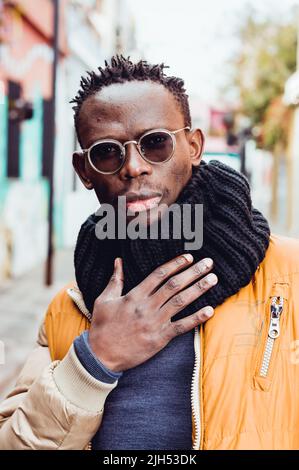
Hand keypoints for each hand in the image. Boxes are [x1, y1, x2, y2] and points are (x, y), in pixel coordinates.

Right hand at [89, 254, 217, 371]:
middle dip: (193, 272)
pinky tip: (210, 310)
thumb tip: (118, 260)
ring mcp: (155, 322)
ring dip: (198, 289)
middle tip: (208, 263)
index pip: (159, 274)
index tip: (189, 257)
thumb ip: (115, 280)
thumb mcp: (104, 300)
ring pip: (181, 301)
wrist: (101, 356)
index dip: (176, 264)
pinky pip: (182, 326)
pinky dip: (196, 318)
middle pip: (174, 285)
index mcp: (134, 295)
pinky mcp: (160, 338)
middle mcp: (147, 306)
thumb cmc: (102, 327)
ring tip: (212, 278)